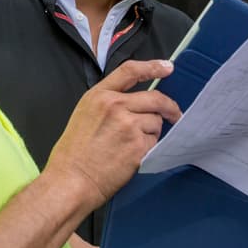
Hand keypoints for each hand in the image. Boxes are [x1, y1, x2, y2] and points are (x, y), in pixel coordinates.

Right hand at [45, 59, 180, 210]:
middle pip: (155, 98)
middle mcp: (115, 105)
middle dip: (169, 107)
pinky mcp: (138, 145)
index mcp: (99, 96)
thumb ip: (108, 104)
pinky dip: (149, 149)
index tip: (167, 67)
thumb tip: (135, 104)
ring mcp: (128, 125)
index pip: (130, 71)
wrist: (71, 180)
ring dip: (152, 132)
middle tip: (175, 114)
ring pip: (156, 122)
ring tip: (132, 146)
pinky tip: (132, 157)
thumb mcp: (84, 115)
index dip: (152, 67)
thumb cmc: (73, 154)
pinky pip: (155, 142)